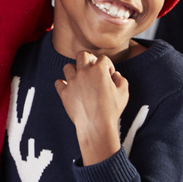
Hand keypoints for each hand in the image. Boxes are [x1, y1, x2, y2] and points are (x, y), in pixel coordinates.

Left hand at [55, 51, 127, 165]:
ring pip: (68, 67)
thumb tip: (115, 75)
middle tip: (92, 69)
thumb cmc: (112, 110)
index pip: (103, 59)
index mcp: (99, 70)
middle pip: (82, 55)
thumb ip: (121, 79)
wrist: (96, 126)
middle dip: (89, 59)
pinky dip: (63, 84)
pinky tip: (70, 89)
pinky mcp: (64, 93)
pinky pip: (58, 82)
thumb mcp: (124, 93)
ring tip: (80, 79)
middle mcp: (84, 73)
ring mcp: (72, 82)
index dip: (108, 66)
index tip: (109, 75)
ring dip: (74, 71)